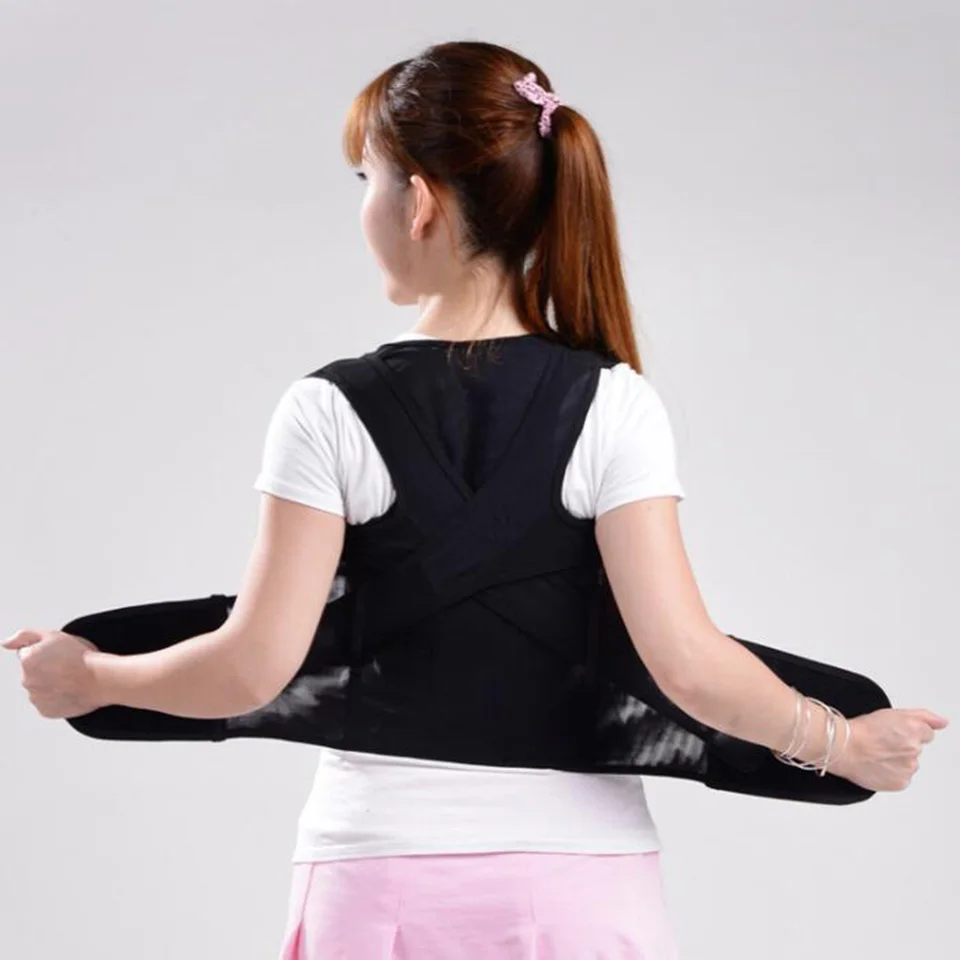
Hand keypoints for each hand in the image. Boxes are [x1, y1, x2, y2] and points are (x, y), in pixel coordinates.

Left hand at [3, 628, 105, 718]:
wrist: (100, 680)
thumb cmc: (81, 657)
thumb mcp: (54, 635)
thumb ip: (24, 636)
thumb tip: (5, 643)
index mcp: (26, 660)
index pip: (28, 653)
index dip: (45, 652)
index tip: (60, 655)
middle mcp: (26, 680)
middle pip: (33, 671)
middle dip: (46, 668)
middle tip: (67, 666)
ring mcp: (35, 698)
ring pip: (40, 687)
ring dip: (50, 684)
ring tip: (71, 679)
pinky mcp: (45, 711)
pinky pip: (47, 702)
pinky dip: (56, 697)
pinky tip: (69, 690)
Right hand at [829, 707, 948, 791]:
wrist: (842, 747)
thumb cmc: (860, 730)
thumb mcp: (891, 712)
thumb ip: (924, 716)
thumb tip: (943, 722)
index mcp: (915, 730)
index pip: (925, 733)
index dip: (907, 731)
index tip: (893, 732)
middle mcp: (915, 750)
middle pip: (916, 748)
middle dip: (902, 746)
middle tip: (881, 742)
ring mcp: (909, 768)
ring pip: (909, 764)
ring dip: (898, 760)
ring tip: (876, 754)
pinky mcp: (901, 783)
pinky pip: (902, 778)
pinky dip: (892, 773)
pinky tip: (878, 765)